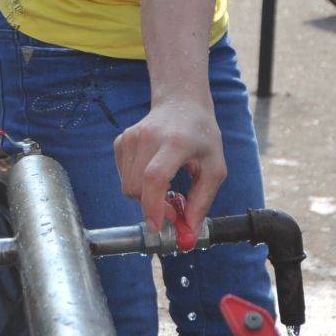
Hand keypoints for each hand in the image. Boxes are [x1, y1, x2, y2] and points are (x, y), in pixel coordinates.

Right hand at [114, 91, 225, 233]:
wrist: (181, 104)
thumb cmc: (201, 137)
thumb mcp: (214, 169)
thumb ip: (202, 201)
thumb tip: (189, 231)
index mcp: (175, 142)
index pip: (154, 177)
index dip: (153, 205)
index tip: (158, 226)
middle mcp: (148, 137)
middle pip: (136, 186)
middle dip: (152, 207)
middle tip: (173, 208)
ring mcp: (131, 137)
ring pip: (127, 185)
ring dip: (145, 196)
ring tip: (165, 187)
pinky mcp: (121, 140)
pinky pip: (123, 176)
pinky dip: (137, 183)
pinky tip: (153, 173)